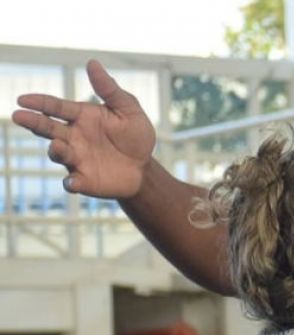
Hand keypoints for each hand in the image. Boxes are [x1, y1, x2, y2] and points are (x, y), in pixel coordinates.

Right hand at [11, 59, 155, 198]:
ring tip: (58, 146)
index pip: (55, 107)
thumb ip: (109, 89)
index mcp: (81, 117)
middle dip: (33, 122)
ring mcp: (76, 159)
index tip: (22, 99)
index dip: (39, 103)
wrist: (145, 168)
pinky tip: (73, 182)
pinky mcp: (84, 180)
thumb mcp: (128, 110)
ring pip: (57, 154)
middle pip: (48, 128)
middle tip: (19, 116)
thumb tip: (92, 62)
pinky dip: (71, 183)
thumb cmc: (135, 136)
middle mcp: (73, 137)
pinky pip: (72, 183)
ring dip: (55, 150)